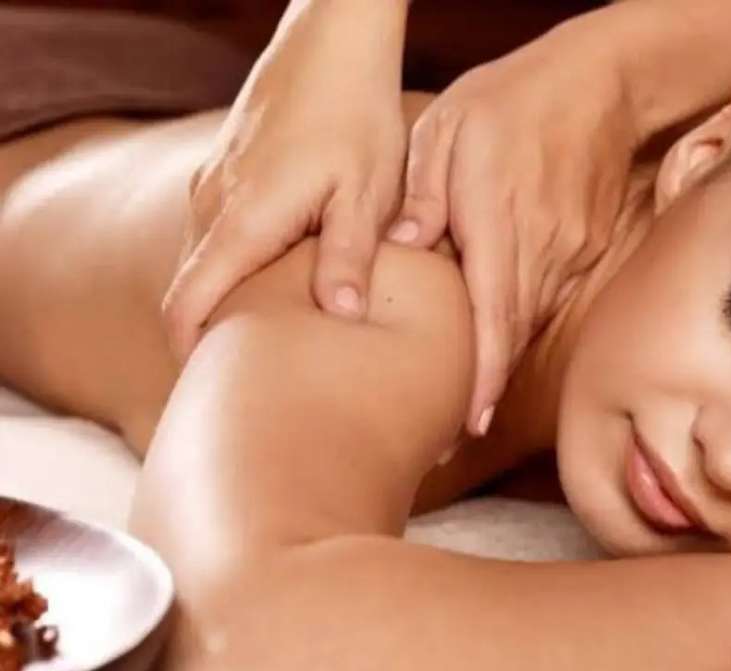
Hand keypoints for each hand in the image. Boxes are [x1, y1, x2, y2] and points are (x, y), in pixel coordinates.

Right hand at [162, 1, 407, 357]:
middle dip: (213, 338)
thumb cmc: (356, 115)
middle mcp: (214, 206)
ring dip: (227, 304)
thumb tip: (340, 317)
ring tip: (271, 344)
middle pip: (192, 292)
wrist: (332, 40)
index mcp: (242, 221)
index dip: (191, 354)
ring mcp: (215, 187)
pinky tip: (278, 286)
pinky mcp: (228, 174)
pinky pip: (219, 237)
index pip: (188, 304)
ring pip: (207, 264)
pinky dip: (236, 270)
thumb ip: (347, 255)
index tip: (210, 392)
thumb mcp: (364, 191)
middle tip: (253, 381)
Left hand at [389, 17, 640, 435]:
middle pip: (511, 337)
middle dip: (483, 391)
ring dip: (498, 367)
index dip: (483, 375)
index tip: (470, 422)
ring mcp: (568, 254)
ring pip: (528, 325)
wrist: (600, 82)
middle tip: (451, 439)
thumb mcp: (448, 127)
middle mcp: (540, 250)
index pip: (493, 315)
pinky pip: (544, 300)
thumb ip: (425, 191)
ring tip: (465, 408)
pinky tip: (493, 348)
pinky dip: (517, 330)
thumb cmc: (513, 99)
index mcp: (499, 222)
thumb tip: (403, 245)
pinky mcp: (582, 251)